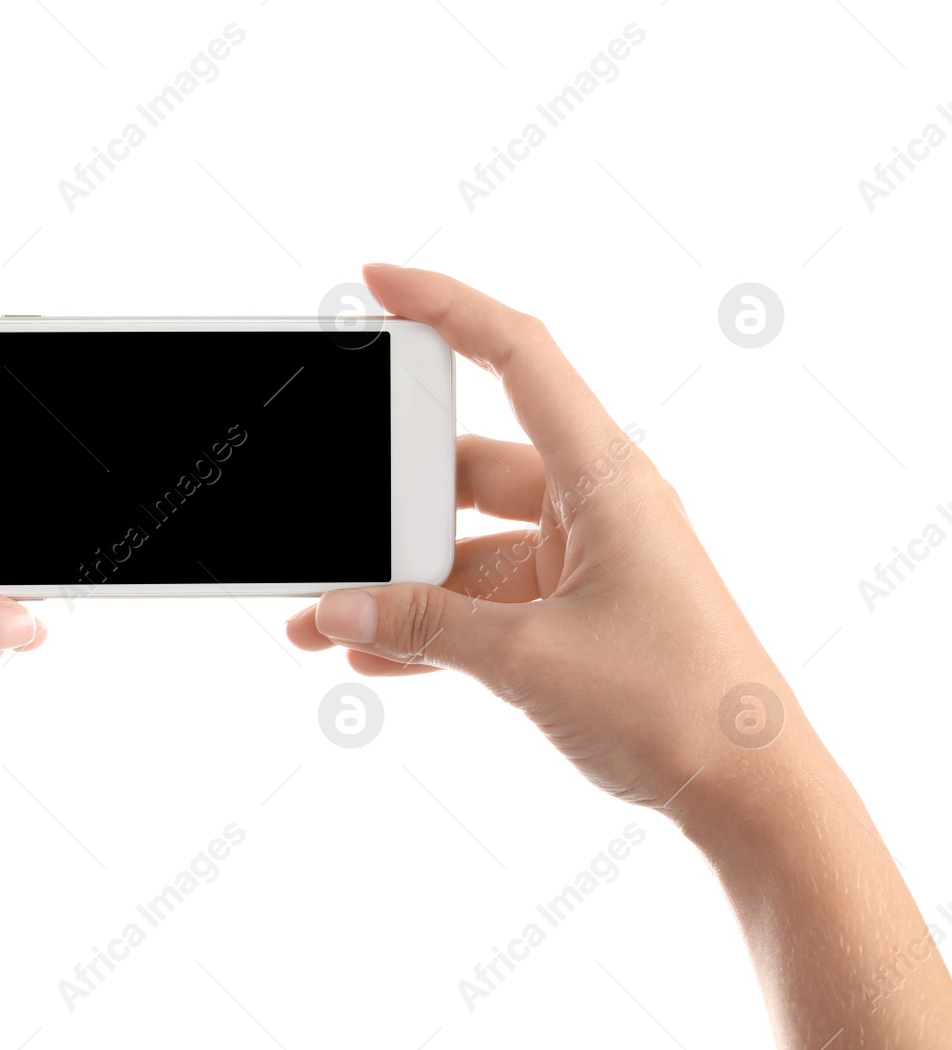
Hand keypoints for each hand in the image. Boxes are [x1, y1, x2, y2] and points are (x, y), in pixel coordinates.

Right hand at [287, 263, 805, 808]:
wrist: (750, 792)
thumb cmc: (679, 704)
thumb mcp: (529, 659)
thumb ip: (424, 627)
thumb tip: (337, 608)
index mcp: (605, 479)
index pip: (519, 356)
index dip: (447, 305)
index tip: (378, 283)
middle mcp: (594, 503)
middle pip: (468, 465)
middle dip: (388, 501)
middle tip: (330, 521)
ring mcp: (583, 558)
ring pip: (467, 543)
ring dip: (401, 582)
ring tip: (326, 613)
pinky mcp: (574, 610)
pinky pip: (484, 598)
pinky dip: (431, 622)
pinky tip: (371, 651)